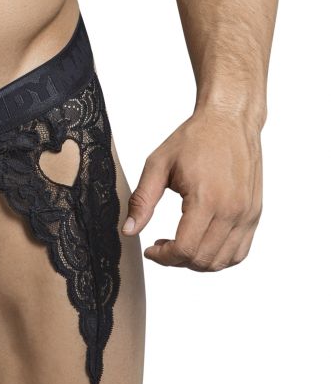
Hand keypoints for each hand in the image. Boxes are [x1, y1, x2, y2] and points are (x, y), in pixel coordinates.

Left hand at [122, 107, 262, 270]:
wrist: (230, 121)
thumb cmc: (195, 138)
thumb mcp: (158, 164)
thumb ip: (143, 200)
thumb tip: (129, 230)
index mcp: (207, 199)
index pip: (186, 249)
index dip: (163, 257)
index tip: (151, 249)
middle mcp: (232, 210)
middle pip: (203, 260)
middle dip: (177, 261)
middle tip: (162, 246)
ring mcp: (247, 214)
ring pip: (223, 261)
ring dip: (198, 262)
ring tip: (181, 245)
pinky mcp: (254, 213)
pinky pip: (239, 252)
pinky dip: (219, 257)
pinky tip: (202, 243)